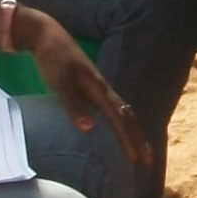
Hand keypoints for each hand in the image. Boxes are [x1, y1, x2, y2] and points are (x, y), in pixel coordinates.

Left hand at [19, 10, 151, 167]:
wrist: (48, 36)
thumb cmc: (52, 59)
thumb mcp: (60, 83)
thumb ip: (74, 105)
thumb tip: (89, 129)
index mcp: (98, 89)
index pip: (119, 118)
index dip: (128, 139)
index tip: (136, 159)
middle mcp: (103, 89)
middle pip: (128, 116)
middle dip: (139, 139)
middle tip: (148, 161)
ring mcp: (100, 87)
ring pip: (123, 112)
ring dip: (133, 131)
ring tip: (140, 149)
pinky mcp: (93, 87)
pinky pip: (114, 109)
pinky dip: (122, 123)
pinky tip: (120, 129)